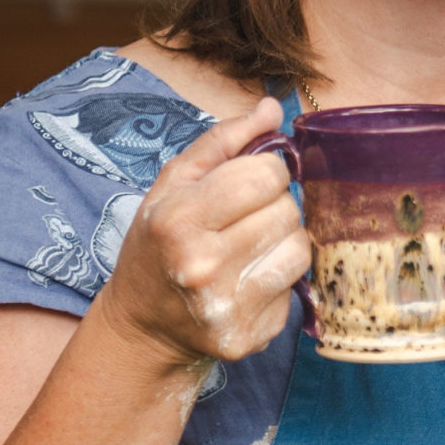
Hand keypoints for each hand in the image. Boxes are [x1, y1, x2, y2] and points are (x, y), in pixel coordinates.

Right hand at [100, 98, 309, 369]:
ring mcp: (227, 306)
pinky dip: (281, 277)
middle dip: (274, 206)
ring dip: (284, 240)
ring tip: (251, 246)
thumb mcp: (173, 183)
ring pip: (300, 249)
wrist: (144, 325)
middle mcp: (201, 266)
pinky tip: (250, 279)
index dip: (267, 171)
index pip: (266, 175)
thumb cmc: (158, 243)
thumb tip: (273, 107)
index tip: (250, 182)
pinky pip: (296, 287)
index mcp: (178, 219)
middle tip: (245, 219)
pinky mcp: (251, 336)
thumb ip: (223, 141)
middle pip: (287, 210)